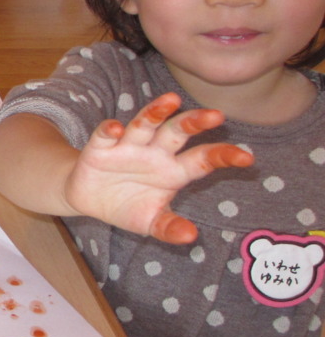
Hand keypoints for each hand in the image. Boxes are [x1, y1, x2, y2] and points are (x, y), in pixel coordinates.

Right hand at [63, 92, 252, 243]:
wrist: (89, 200)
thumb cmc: (127, 206)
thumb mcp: (150, 222)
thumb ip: (169, 228)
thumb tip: (190, 236)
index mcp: (174, 170)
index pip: (203, 159)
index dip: (223, 156)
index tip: (247, 158)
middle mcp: (155, 152)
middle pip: (177, 132)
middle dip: (195, 122)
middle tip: (216, 116)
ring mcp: (129, 146)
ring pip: (145, 124)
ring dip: (156, 112)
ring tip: (171, 101)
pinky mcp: (101, 147)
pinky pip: (105, 134)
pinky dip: (110, 130)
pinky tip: (116, 129)